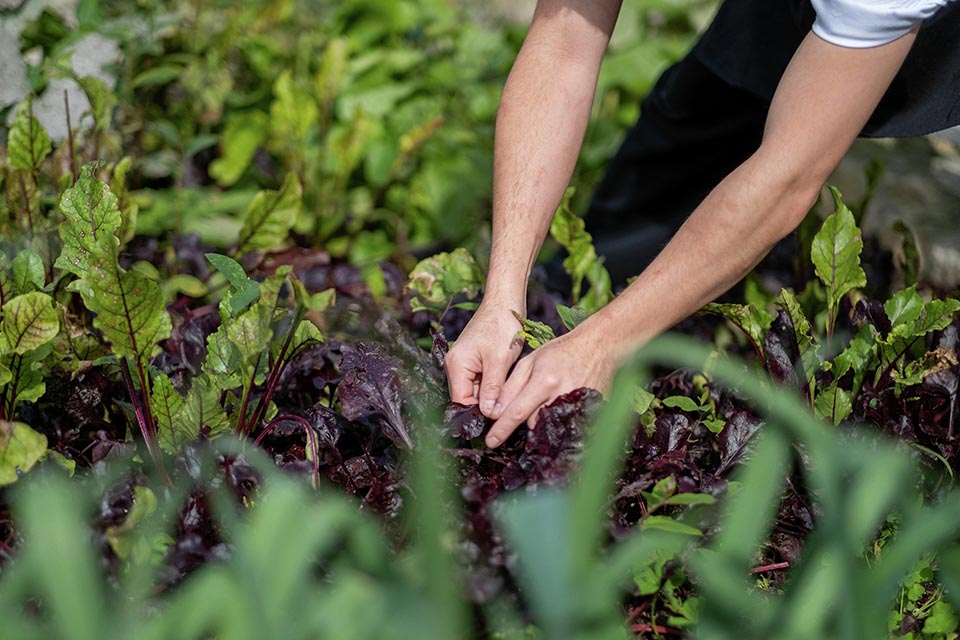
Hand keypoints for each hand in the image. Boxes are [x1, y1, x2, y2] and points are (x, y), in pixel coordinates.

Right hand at [444, 302, 524, 415]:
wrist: (505, 301)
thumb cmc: (502, 325)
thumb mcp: (499, 361)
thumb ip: (492, 389)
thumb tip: (488, 414)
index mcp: (456, 365)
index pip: (460, 401)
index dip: (477, 413)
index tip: (497, 420)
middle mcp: (456, 365)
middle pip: (467, 397)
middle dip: (485, 405)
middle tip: (507, 411)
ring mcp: (465, 362)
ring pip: (476, 390)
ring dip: (491, 396)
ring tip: (509, 399)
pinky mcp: (475, 360)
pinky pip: (481, 381)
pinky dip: (493, 385)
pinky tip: (507, 386)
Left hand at [485, 325, 619, 447]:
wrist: (600, 347)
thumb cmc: (562, 352)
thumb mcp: (530, 362)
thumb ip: (511, 387)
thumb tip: (494, 412)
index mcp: (545, 381)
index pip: (517, 412)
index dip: (502, 429)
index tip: (490, 441)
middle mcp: (561, 395)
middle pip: (533, 423)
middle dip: (526, 418)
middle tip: (533, 400)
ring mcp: (579, 406)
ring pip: (550, 426)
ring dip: (543, 418)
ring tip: (551, 398)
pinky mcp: (592, 412)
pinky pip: (567, 426)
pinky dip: (560, 420)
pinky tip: (562, 404)